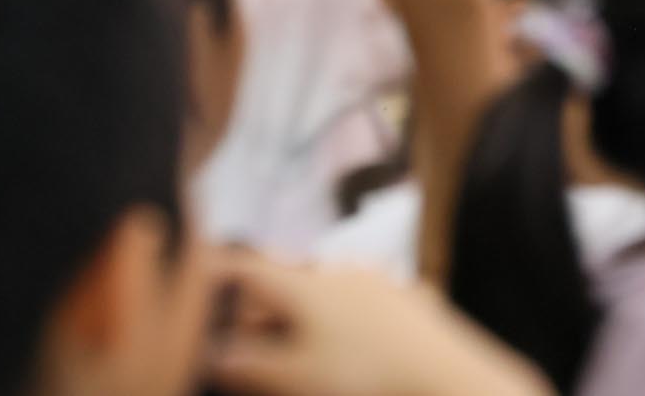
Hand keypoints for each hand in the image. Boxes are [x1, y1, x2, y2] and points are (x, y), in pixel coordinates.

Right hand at [202, 249, 550, 395]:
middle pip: (288, 273)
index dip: (219, 270)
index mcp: (304, 286)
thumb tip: (208, 351)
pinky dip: (346, 311)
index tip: (198, 269)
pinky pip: (366, 296)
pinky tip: (352, 331)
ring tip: (295, 318)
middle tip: (244, 307)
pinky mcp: (409, 298)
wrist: (447, 373)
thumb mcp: (296, 377)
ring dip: (305, 298)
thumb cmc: (365, 376)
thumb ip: (248, 364)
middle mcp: (339, 271)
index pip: (249, 268)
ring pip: (328, 282)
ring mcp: (378, 281)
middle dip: (263, 291)